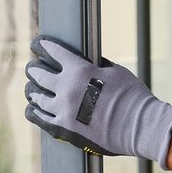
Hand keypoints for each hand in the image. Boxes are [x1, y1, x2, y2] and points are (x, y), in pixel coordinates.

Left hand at [24, 35, 171, 167]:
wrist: (140, 127)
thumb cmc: (132, 97)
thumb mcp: (115, 71)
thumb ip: (96, 66)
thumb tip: (87, 61)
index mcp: (79, 70)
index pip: (53, 51)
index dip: (42, 45)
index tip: (37, 43)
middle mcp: (66, 88)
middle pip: (39, 74)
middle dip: (34, 68)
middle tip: (32, 67)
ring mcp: (62, 110)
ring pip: (36, 96)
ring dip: (32, 90)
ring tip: (31, 88)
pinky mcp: (63, 129)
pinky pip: (39, 118)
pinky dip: (33, 111)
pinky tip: (32, 108)